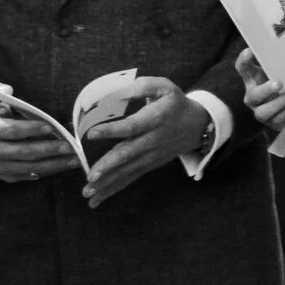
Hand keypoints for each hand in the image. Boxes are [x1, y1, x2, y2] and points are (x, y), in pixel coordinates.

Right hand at [0, 85, 80, 184]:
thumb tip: (9, 89)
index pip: (12, 131)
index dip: (31, 129)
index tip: (50, 126)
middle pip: (24, 152)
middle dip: (49, 149)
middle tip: (69, 146)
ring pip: (29, 167)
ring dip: (54, 164)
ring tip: (74, 159)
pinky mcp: (5, 175)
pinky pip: (29, 175)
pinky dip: (47, 171)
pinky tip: (63, 165)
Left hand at [83, 79, 211, 207]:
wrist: (197, 126)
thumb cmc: (175, 103)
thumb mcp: (165, 86)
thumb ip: (143, 86)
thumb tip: (120, 91)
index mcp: (155, 119)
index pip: (132, 126)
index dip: (112, 130)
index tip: (92, 134)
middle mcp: (153, 140)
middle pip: (128, 154)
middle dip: (108, 166)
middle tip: (91, 176)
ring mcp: (151, 156)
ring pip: (127, 171)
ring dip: (107, 183)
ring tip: (88, 192)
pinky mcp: (149, 165)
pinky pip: (130, 178)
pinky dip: (113, 189)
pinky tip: (97, 199)